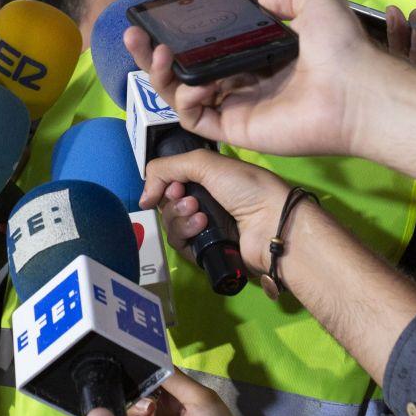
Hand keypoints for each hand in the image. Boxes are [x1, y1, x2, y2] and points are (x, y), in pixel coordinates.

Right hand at [124, 0, 375, 156]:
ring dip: (161, 76)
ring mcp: (240, 110)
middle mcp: (247, 84)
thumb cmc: (341, 49)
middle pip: (188, 74)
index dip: (185, 40)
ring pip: (184, 97)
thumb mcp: (316, 2)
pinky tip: (188, 82)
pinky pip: (196, 120)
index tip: (164, 22)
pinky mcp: (237, 132)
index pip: (212, 52)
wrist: (355, 89)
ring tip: (155, 53)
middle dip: (155, 56)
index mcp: (262, 59)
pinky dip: (183, 102)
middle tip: (134, 35)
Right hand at [128, 370, 265, 415]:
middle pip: (141, 394)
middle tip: (146, 404)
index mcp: (182, 395)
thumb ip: (178, 380)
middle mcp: (168, 411)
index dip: (144, 373)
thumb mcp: (203, 399)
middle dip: (137, 394)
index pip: (155, 377)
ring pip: (134, 413)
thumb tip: (154, 358)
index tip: (135, 372)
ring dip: (134, 411)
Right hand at [141, 150, 293, 275]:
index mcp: (209, 179)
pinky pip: (180, 245)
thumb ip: (166, 168)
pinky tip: (202, 226)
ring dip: (179, 217)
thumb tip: (144, 197)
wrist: (271, 224)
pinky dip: (186, 233)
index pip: (171, 181)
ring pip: (170, 225)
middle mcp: (206, 203)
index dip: (165, 182)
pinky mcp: (205, 251)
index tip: (173, 184)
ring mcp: (205, 228)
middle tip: (189, 199)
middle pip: (167, 203)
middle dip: (171, 200)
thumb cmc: (246, 187)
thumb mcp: (205, 163)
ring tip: (199, 214)